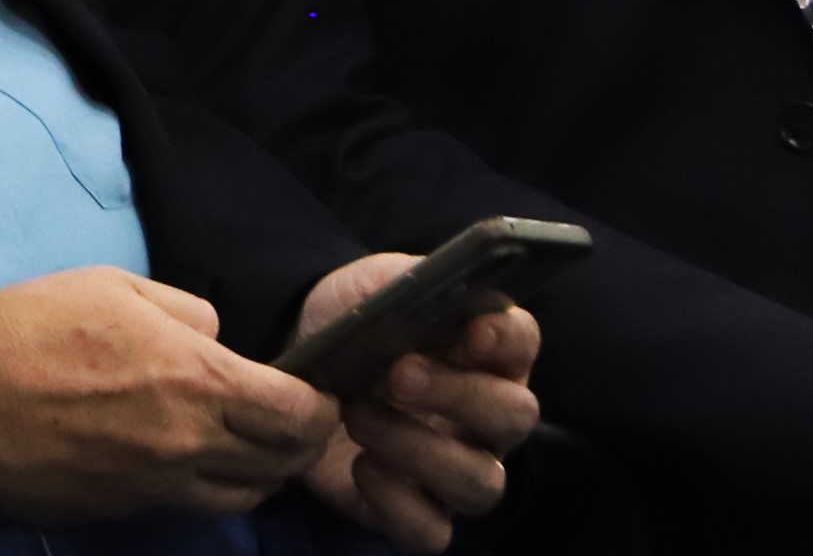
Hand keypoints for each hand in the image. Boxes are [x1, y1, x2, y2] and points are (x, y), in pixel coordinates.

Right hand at [0, 267, 326, 523]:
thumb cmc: (33, 325)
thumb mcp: (113, 285)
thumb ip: (184, 309)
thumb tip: (215, 336)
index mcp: (198, 378)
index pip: (297, 412)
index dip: (318, 406)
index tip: (313, 394)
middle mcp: (191, 442)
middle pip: (281, 462)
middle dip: (296, 442)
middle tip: (286, 423)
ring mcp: (159, 484)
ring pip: (243, 496)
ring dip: (257, 473)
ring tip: (243, 448)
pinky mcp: (124, 510)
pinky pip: (187, 505)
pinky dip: (202, 487)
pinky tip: (180, 460)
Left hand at [287, 258, 540, 552]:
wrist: (290, 364)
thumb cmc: (349, 323)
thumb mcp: (372, 287)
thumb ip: (408, 282)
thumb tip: (444, 290)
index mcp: (484, 351)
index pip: (521, 341)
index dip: (505, 337)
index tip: (471, 329)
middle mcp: (486, 415)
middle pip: (513, 416)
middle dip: (457, 394)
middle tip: (396, 372)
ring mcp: (458, 466)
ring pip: (481, 481)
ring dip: (420, 449)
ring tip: (358, 415)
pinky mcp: (417, 507)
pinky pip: (433, 531)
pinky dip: (399, 505)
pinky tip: (361, 468)